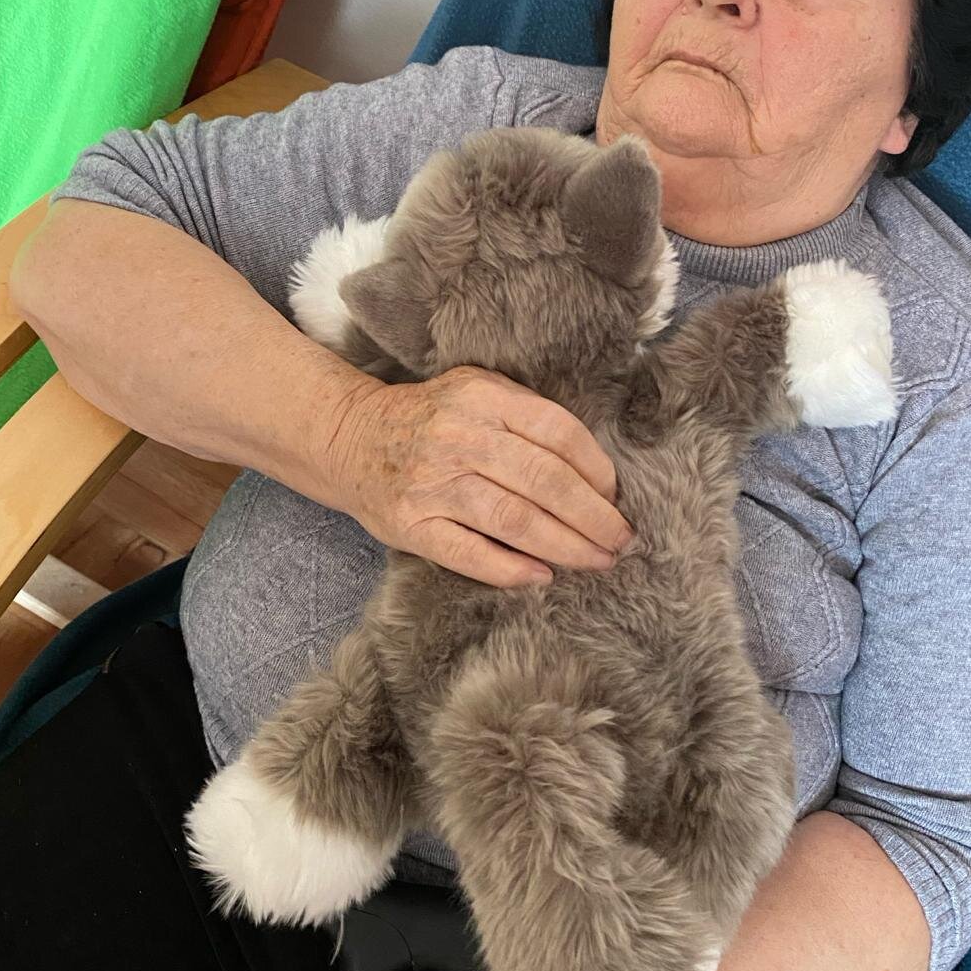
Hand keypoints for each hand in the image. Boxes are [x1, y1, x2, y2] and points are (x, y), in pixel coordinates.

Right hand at [327, 367, 634, 587]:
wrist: (350, 437)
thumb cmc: (431, 419)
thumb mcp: (476, 393)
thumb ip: (527, 416)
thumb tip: (594, 470)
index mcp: (482, 398)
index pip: (558, 433)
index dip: (596, 469)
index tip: (615, 496)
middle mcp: (458, 437)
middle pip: (544, 481)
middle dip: (593, 516)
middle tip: (620, 540)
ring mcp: (432, 483)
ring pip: (515, 520)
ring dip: (565, 546)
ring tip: (596, 561)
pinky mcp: (411, 524)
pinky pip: (470, 553)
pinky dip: (510, 569)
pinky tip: (542, 577)